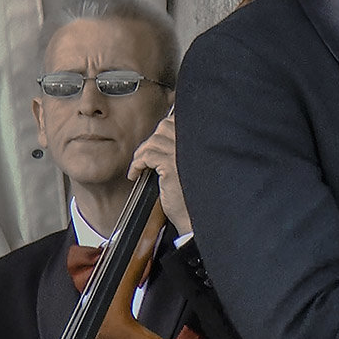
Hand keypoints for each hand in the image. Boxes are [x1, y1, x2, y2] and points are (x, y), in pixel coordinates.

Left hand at [129, 115, 190, 234]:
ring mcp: (183, 154)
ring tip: (140, 164)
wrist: (200, 217)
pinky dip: (137, 163)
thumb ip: (184, 150)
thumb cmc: (198, 196)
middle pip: (164, 127)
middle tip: (148, 154)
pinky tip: (136, 172)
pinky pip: (147, 156)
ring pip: (154, 141)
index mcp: (202, 142)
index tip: (157, 139)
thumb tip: (164, 139)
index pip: (178, 121)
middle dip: (152, 139)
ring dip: (142, 152)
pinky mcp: (171, 166)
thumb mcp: (194, 167)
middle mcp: (194, 145)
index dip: (164, 128)